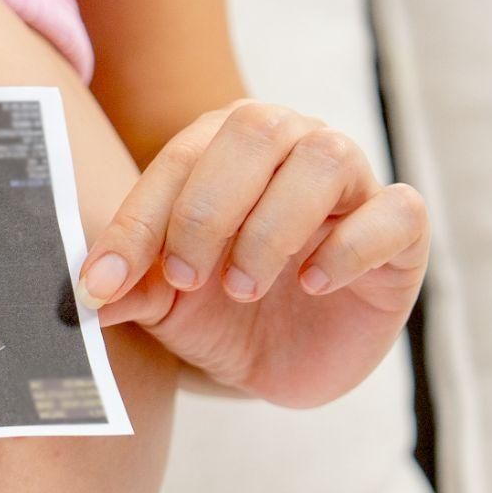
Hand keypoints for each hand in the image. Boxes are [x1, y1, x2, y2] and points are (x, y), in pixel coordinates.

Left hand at [76, 100, 429, 407]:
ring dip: (271, 227)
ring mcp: (353, 182)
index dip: (137, 222)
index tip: (103, 282)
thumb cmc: (218, 310)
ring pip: (324, 159)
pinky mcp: (401, 230)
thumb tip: (90, 294)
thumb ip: (131, 286)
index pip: (178, 160)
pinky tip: (312, 284)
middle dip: (207, 209)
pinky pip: (394, 211)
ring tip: (241, 287)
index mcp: (225, 145)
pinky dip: (348, 247)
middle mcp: (292, 144)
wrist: (282, 361)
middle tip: (183, 277)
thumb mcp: (164, 303)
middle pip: (256, 131)